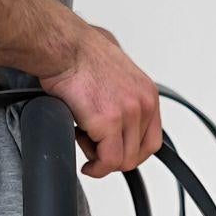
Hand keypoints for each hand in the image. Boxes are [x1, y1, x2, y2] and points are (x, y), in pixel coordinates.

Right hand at [39, 24, 162, 178]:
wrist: (64, 48)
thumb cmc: (80, 52)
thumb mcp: (116, 68)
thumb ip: (122, 89)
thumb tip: (112, 99)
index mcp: (147, 93)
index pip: (151, 138)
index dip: (131, 151)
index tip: (115, 153)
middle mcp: (143, 104)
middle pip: (138, 152)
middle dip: (115, 157)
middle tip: (96, 152)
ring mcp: (128, 114)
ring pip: (123, 160)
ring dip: (102, 160)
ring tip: (85, 145)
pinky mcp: (108, 122)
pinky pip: (107, 160)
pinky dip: (96, 168)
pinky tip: (86, 162)